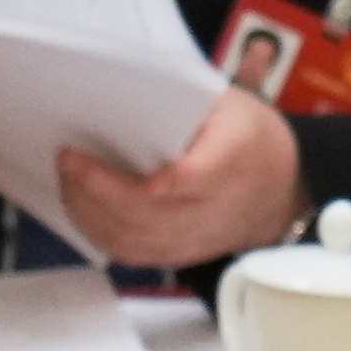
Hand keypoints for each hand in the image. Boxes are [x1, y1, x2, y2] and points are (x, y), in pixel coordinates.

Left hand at [52, 88, 303, 268]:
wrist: (284, 188)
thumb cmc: (251, 138)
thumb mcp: (231, 102)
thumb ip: (185, 100)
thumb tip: (124, 95)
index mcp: (232, 160)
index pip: (177, 181)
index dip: (123, 180)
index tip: (83, 156)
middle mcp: (216, 208)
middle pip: (145, 217)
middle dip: (94, 193)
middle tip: (67, 162)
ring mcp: (199, 238)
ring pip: (135, 242)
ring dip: (92, 216)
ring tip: (69, 184)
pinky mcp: (184, 254)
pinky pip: (136, 256)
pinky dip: (103, 236)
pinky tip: (85, 212)